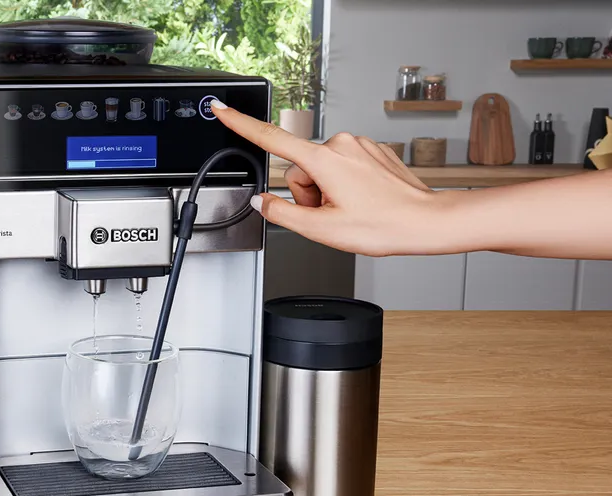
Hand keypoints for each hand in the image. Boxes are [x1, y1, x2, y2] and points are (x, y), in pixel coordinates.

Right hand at [211, 100, 455, 256]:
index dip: (241, 125)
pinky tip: (363, 201)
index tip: (222, 110)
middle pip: (300, 169)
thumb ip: (283, 214)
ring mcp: (358, 145)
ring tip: (351, 209)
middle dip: (308, 193)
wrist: (426, 222)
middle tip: (331, 213)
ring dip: (327, 191)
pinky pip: (342, 167)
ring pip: (321, 170)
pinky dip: (344, 185)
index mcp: (324, 160)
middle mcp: (340, 144)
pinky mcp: (371, 151)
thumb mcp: (322, 230)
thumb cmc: (383, 225)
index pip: (271, 139)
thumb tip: (264, 201)